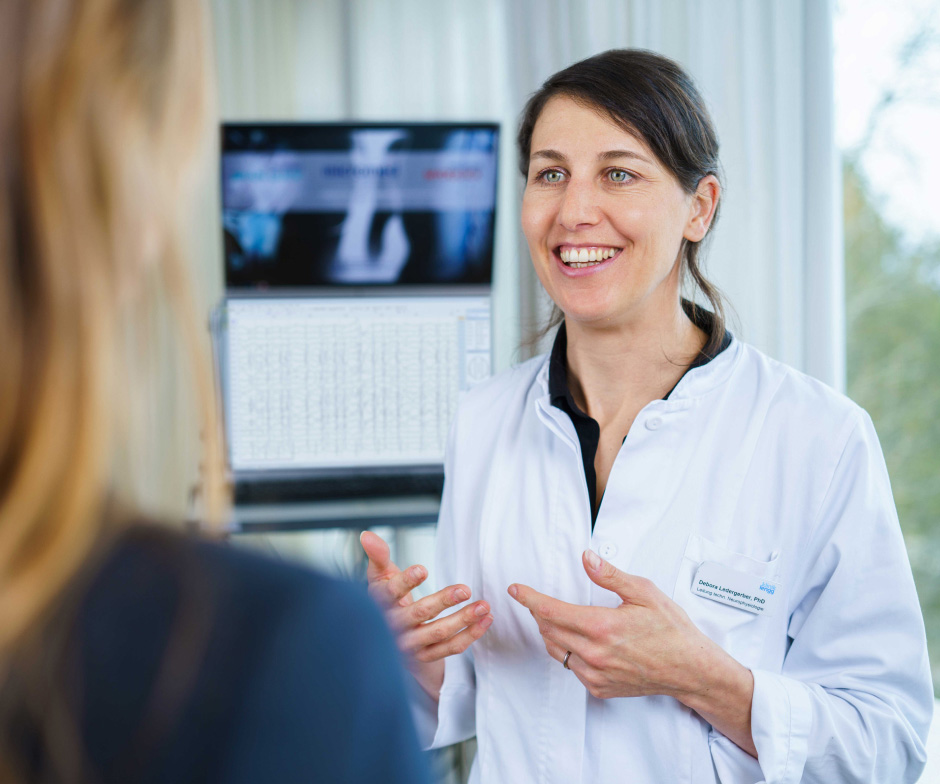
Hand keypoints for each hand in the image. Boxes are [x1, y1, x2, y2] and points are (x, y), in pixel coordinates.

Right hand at [360, 531, 492, 700]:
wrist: (386, 639)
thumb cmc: (386, 598)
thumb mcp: (380, 576)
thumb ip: (378, 555)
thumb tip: (367, 535)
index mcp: (380, 603)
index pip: (391, 592)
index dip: (406, 581)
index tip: (423, 569)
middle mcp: (393, 627)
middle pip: (419, 613)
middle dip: (443, 600)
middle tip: (465, 589)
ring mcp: (409, 645)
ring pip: (438, 633)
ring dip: (463, 620)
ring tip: (483, 605)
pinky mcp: (425, 657)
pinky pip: (450, 648)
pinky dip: (470, 635)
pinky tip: (486, 620)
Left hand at [508, 549, 756, 756]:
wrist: (690, 670)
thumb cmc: (671, 630)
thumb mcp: (644, 592)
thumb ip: (610, 576)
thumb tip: (586, 559)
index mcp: (601, 627)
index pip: (550, 611)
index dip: (529, 598)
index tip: (515, 589)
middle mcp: (594, 654)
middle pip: (548, 630)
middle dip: (539, 612)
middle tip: (539, 600)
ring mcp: (595, 675)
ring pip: (555, 650)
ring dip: (550, 632)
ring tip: (558, 618)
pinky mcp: (599, 688)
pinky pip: (571, 667)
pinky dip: (567, 651)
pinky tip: (579, 641)